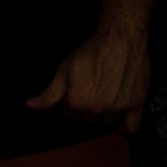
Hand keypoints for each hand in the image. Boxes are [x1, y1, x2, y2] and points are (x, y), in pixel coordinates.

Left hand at [30, 18, 151, 124]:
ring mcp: (117, 108)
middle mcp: (96, 109)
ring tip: (107, 96)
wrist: (120, 38)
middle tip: (94, 90)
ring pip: (108, 123)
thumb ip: (49, 93)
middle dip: (89, 109)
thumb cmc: (92, 51)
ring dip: (106, 115)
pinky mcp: (136, 104)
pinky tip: (122, 117)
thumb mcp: (64, 70)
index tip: (80, 90)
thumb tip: (31, 105)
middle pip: (89, 120)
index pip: (71, 115)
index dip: (74, 102)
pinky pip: (131, 127)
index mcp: (77, 103)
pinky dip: (126, 126)